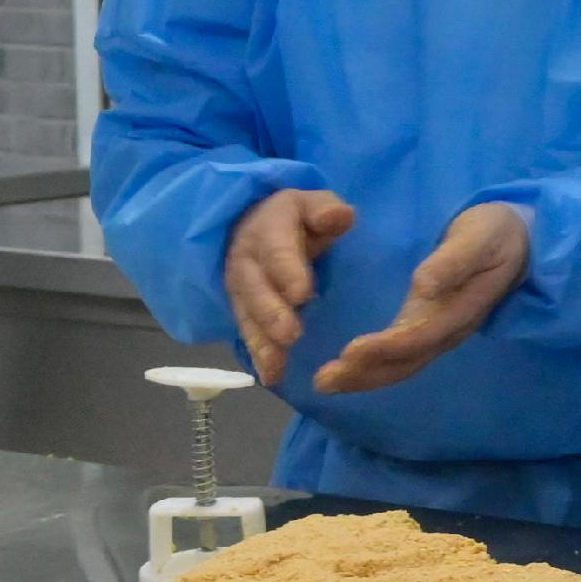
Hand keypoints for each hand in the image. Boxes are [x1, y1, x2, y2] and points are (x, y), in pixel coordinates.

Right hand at [225, 187, 355, 385]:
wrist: (256, 226)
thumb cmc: (299, 219)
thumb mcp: (314, 205)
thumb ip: (326, 211)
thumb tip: (340, 216)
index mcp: (269, 228)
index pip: (276, 249)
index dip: (287, 271)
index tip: (302, 293)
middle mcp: (247, 259)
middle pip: (255, 287)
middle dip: (271, 312)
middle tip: (291, 334)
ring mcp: (241, 287)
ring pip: (247, 315)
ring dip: (262, 341)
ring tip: (277, 365)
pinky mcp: (242, 310)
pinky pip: (247, 332)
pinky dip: (258, 355)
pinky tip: (271, 376)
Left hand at [315, 201, 529, 395]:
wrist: (524, 240)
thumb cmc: (496, 233)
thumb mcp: (479, 238)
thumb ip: (453, 262)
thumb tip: (425, 285)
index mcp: (458, 310)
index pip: (418, 337)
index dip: (385, 348)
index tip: (350, 352)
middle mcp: (448, 330)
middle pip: (405, 362)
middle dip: (365, 374)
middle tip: (324, 381)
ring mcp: (441, 332)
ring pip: (402, 365)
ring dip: (364, 377)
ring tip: (326, 382)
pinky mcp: (432, 327)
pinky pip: (402, 356)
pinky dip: (373, 367)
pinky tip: (349, 368)